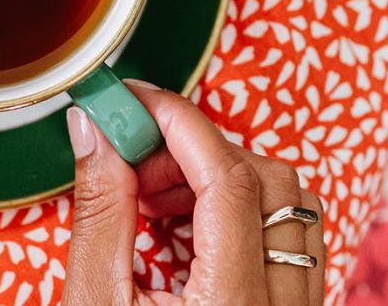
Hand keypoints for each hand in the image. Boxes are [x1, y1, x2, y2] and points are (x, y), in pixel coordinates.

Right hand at [63, 82, 326, 304]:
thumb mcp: (93, 301)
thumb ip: (101, 213)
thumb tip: (96, 131)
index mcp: (233, 304)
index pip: (228, 180)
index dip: (180, 124)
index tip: (138, 101)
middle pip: (268, 180)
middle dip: (196, 153)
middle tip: (134, 161)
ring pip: (292, 203)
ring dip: (226, 180)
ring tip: (159, 200)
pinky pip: (294, 238)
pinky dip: (247, 213)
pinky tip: (193, 226)